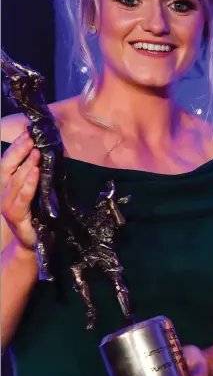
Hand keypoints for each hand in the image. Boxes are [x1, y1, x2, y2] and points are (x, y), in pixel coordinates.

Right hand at [1, 131, 39, 249]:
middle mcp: (3, 193)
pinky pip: (23, 197)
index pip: (7, 161)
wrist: (33, 242)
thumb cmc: (36, 214)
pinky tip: (35, 172)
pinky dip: (29, 183)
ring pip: (13, 180)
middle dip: (18, 150)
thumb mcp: (36, 191)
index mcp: (6, 185)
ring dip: (25, 164)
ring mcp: (7, 205)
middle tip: (30, 137)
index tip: (27, 132)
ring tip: (35, 151)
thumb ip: (36, 175)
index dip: (15, 146)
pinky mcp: (16, 216)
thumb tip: (45, 153)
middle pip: (6, 166)